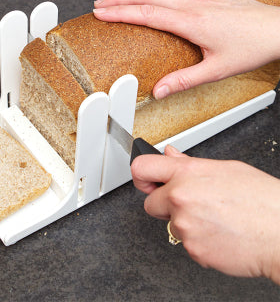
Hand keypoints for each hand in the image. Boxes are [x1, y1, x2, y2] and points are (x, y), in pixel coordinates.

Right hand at [93, 0, 279, 98]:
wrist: (277, 29)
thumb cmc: (250, 48)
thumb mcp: (215, 71)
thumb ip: (183, 80)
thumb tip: (158, 90)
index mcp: (191, 22)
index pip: (145, 14)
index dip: (119, 13)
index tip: (101, 14)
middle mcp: (193, 3)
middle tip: (99, 4)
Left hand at [131, 145, 279, 283]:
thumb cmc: (262, 200)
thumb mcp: (226, 169)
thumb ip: (189, 164)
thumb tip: (170, 155)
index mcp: (187, 173)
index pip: (142, 168)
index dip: (141, 175)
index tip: (144, 180)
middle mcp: (180, 197)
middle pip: (150, 203)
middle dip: (165, 204)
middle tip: (190, 204)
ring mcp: (184, 225)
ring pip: (170, 225)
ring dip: (185, 223)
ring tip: (213, 218)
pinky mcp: (192, 249)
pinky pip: (186, 243)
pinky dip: (198, 240)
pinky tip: (218, 232)